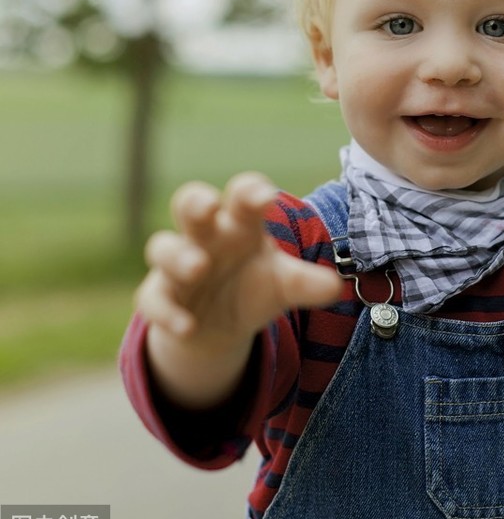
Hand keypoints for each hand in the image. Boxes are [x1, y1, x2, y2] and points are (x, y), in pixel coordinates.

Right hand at [134, 173, 342, 405]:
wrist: (220, 322)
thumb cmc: (256, 284)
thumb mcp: (285, 284)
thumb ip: (306, 283)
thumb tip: (335, 288)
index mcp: (240, 223)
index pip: (242, 195)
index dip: (250, 191)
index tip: (265, 196)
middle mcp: (205, 236)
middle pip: (189, 203)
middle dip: (196, 202)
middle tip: (208, 207)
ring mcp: (177, 263)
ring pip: (163, 247)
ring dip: (179, 256)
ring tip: (198, 267)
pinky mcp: (160, 295)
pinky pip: (153, 299)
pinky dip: (167, 313)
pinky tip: (187, 327)